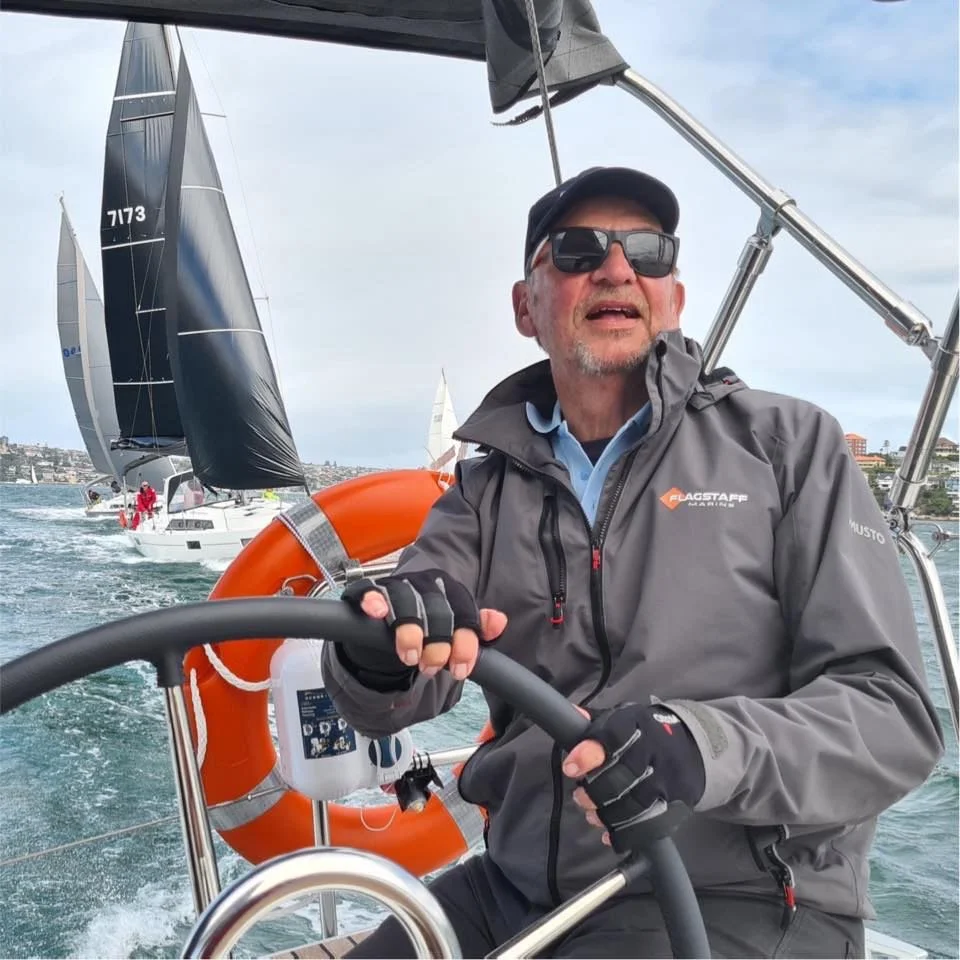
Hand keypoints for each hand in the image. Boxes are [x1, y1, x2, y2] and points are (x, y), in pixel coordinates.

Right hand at [341, 570, 506, 684]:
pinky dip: (373, 600)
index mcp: (451, 590)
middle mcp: (426, 583)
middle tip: (432, 668)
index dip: (464, 643)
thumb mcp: (456, 632)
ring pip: (406, 601)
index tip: (459, 670)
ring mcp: (398, 585)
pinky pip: (370, 591)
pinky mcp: (372, 591)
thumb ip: (479, 629)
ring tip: (410, 657)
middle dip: (437, 644)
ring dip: (409, 632)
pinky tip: (377, 613)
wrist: (393, 625)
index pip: (464, 611)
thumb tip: (499, 622)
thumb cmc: (429, 628)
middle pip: (437, 609)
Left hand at [564, 703, 704, 851]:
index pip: (612, 738)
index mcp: (636, 724)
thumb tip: (570, 719)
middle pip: (620, 777)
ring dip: (607, 815)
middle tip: (580, 797)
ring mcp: (668, 779)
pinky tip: (611, 835)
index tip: (571, 768)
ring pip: (633, 805)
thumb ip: (595, 722)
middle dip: (594, 792)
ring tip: (593, 815)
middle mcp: (654, 750)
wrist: (694, 746)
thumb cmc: (647, 733)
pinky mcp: (677, 803)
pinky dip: (626, 835)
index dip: (588, 755)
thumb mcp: (623, 718)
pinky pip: (650, 825)